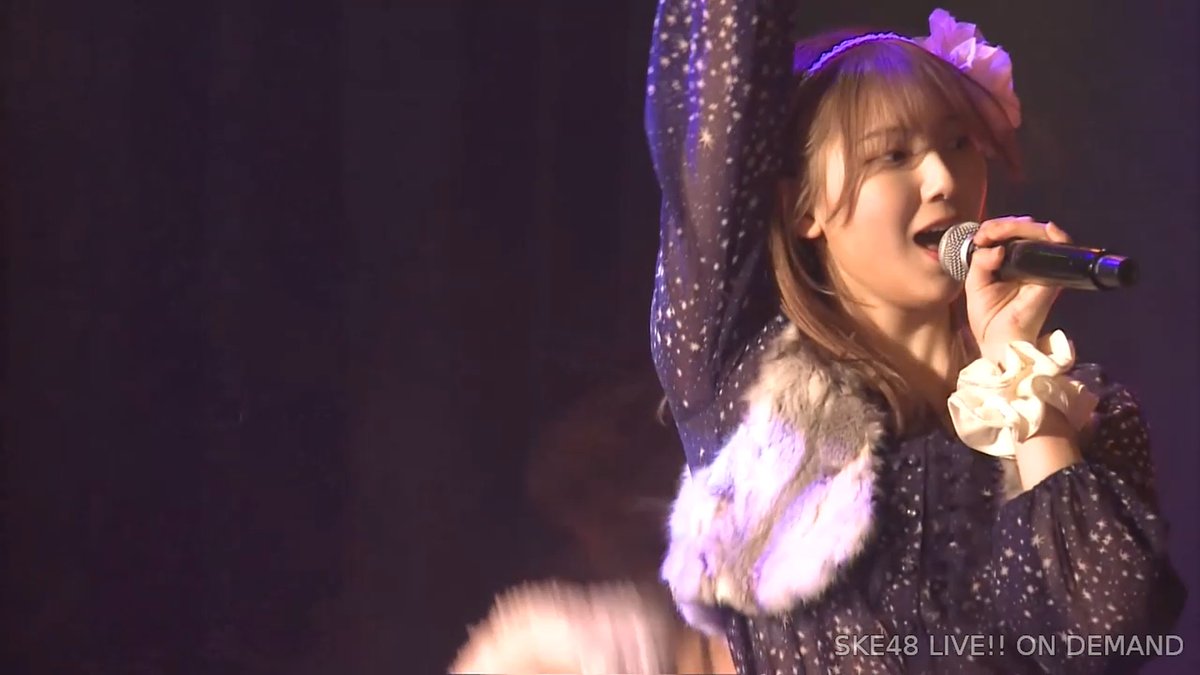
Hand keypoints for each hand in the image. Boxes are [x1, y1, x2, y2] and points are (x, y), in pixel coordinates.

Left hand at [965, 216, 1072, 362]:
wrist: (998, 344)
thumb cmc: (988, 317)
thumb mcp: (975, 284)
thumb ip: (980, 262)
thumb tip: (996, 248)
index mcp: (1009, 263)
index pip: (1008, 235)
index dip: (995, 228)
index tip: (980, 236)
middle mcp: (1028, 263)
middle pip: (1025, 231)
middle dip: (1006, 225)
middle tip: (989, 232)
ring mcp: (1042, 270)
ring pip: (1040, 236)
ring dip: (1021, 227)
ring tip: (1000, 230)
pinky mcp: (1051, 280)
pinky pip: (1059, 253)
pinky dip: (1053, 237)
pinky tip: (1044, 230)